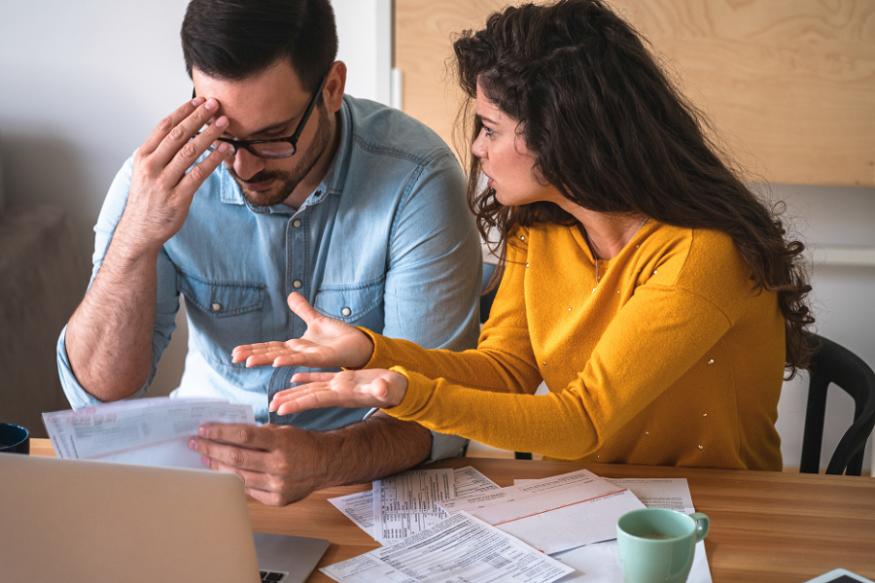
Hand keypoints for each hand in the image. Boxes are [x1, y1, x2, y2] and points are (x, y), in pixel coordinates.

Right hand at [117, 97, 230, 252]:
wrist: (139, 230)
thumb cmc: (147, 200)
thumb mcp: (146, 171)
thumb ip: (161, 152)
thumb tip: (183, 132)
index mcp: (143, 156)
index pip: (165, 126)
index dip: (183, 112)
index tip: (199, 101)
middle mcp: (152, 166)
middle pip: (178, 135)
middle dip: (199, 117)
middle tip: (215, 105)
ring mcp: (164, 182)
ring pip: (189, 152)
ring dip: (209, 135)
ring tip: (224, 124)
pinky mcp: (178, 198)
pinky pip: (198, 174)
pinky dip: (213, 160)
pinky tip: (224, 150)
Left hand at [187, 423, 327, 505]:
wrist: (326, 464)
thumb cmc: (302, 444)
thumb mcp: (281, 431)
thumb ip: (256, 434)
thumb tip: (224, 434)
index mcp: (282, 442)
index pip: (244, 436)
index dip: (220, 433)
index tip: (203, 429)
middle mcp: (281, 465)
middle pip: (236, 458)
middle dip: (211, 449)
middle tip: (196, 443)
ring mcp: (278, 485)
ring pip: (238, 477)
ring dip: (217, 467)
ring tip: (205, 457)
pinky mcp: (277, 499)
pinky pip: (248, 491)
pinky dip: (234, 481)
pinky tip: (224, 473)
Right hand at [232, 292, 374, 368]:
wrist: (359, 345)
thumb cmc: (339, 337)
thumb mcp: (316, 320)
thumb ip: (303, 310)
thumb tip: (291, 295)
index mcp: (296, 346)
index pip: (270, 347)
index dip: (253, 349)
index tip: (236, 352)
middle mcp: (300, 353)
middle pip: (272, 353)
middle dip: (253, 355)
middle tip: (234, 358)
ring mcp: (310, 357)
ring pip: (284, 358)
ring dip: (266, 360)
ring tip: (248, 362)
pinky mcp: (323, 358)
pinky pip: (304, 359)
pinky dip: (290, 359)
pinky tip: (277, 362)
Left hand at [269, 369, 407, 415]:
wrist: (402, 390)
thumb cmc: (397, 389)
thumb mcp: (391, 387)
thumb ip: (385, 388)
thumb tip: (382, 388)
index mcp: (346, 393)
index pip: (317, 398)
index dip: (298, 402)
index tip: (280, 410)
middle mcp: (339, 392)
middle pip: (309, 396)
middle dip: (289, 402)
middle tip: (269, 408)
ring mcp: (341, 387)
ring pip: (312, 389)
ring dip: (294, 393)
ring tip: (276, 397)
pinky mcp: (344, 380)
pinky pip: (321, 378)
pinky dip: (308, 377)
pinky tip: (295, 377)